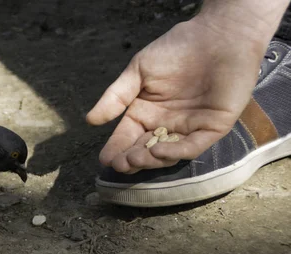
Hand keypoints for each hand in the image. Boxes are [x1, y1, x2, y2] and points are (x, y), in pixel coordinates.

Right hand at [86, 17, 264, 173]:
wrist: (217, 35)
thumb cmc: (176, 49)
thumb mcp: (138, 71)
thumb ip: (116, 97)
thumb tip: (91, 121)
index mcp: (146, 113)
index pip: (127, 137)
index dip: (116, 150)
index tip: (104, 160)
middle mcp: (166, 125)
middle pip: (145, 151)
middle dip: (130, 160)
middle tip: (118, 164)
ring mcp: (189, 128)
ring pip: (167, 154)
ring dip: (149, 160)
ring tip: (133, 158)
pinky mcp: (212, 128)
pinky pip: (192, 146)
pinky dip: (175, 151)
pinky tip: (158, 151)